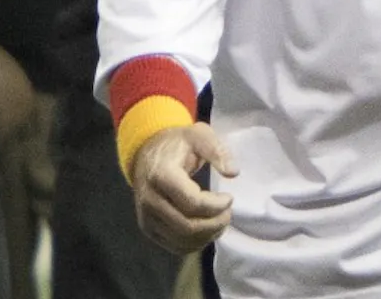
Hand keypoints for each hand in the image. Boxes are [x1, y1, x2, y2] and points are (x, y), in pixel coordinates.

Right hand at [130, 123, 239, 253]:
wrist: (147, 152)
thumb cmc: (177, 143)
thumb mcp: (199, 135)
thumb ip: (218, 151)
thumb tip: (234, 173)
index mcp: (161, 175)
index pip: (192, 203)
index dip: (216, 205)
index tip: (229, 198)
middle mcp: (149, 199)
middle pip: (187, 226)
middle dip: (214, 224)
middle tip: (228, 213)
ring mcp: (146, 217)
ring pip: (181, 240)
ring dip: (207, 236)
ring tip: (221, 221)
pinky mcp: (148, 228)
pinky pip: (174, 246)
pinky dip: (195, 243)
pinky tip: (208, 230)